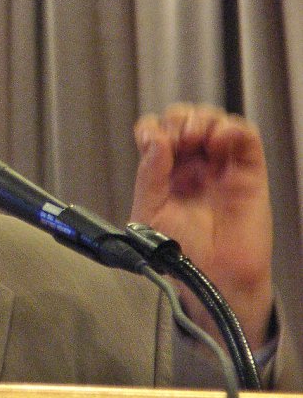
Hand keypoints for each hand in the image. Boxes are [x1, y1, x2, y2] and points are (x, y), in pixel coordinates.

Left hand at [130, 103, 273, 347]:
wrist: (213, 278)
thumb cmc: (180, 251)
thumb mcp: (150, 212)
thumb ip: (149, 175)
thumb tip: (154, 138)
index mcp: (163, 171)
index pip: (156, 131)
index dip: (153, 128)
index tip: (153, 142)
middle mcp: (191, 164)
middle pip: (184, 119)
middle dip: (179, 119)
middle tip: (179, 140)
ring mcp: (220, 166)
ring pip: (215, 121)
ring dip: (203, 119)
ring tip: (197, 139)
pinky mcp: (248, 172)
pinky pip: (246, 138)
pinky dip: (233, 128)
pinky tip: (220, 140)